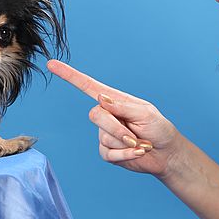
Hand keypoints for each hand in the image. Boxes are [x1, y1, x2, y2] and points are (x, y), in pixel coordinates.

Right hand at [46, 59, 180, 177]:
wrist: (166, 154)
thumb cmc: (159, 129)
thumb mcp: (145, 113)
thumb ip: (123, 106)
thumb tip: (100, 98)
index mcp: (115, 100)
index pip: (88, 86)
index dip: (70, 75)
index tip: (51, 64)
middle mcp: (107, 115)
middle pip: (95, 115)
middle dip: (116, 128)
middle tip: (135, 136)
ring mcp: (105, 134)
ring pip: (103, 136)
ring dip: (125, 143)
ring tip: (141, 144)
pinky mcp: (107, 151)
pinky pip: (107, 153)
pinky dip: (125, 155)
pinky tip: (137, 152)